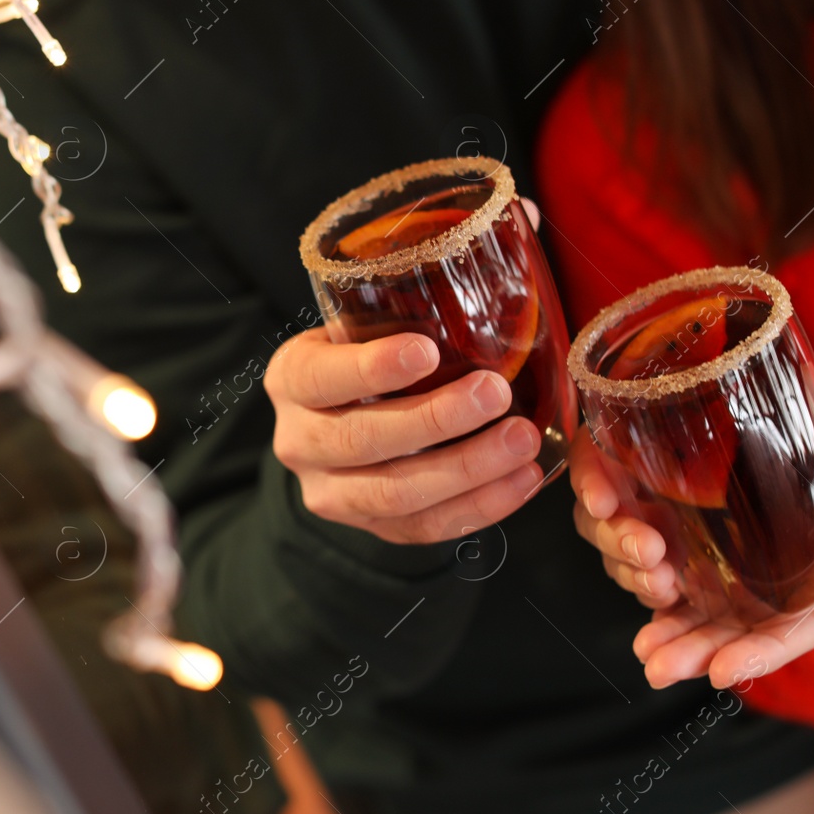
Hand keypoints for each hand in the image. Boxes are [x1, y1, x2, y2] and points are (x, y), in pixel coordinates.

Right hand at [266, 330, 545, 543]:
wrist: (343, 415)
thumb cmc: (366, 355)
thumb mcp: (360, 326)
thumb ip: (396, 315)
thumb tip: (482, 285)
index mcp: (291, 380)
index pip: (321, 378)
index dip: (371, 369)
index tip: (427, 351)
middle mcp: (299, 442)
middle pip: (361, 441)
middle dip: (435, 419)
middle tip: (495, 392)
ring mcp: (330, 492)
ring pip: (393, 495)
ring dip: (465, 469)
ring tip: (521, 439)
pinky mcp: (369, 527)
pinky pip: (424, 528)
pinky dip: (479, 506)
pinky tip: (522, 479)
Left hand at [570, 351, 813, 687]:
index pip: (804, 625)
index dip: (764, 650)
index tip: (721, 672)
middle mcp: (807, 569)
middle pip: (753, 625)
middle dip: (704, 649)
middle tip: (655, 667)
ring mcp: (773, 549)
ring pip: (723, 601)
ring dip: (681, 627)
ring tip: (642, 651)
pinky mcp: (746, 520)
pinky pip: (707, 559)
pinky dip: (675, 580)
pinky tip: (642, 593)